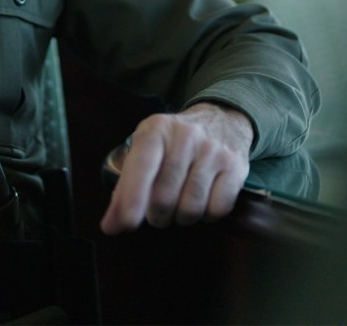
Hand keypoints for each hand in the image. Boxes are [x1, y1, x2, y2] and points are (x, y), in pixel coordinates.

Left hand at [100, 102, 251, 234]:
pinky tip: (203, 200)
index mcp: (157, 129)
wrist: (222, 119)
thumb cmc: (175, 143)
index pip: (142, 165)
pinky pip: (217, 210)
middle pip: (165, 197)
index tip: (127, 222)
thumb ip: (125, 187)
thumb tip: (111, 225)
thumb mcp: (147, 150)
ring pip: (191, 208)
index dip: (132, 196)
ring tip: (180, 204)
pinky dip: (206, 215)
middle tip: (157, 212)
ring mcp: (213, 151)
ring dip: (181, 218)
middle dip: (157, 216)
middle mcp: (186, 137)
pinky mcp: (235, 167)